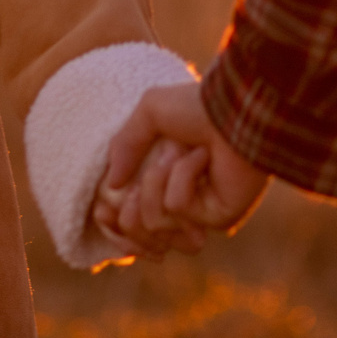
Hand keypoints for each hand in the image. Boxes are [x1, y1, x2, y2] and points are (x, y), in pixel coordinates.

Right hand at [97, 82, 268, 259]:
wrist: (234, 108)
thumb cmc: (196, 106)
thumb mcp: (149, 111)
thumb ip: (123, 145)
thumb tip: (110, 186)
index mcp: (163, 180)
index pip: (127, 223)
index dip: (110, 222)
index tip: (102, 211)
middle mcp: (180, 201)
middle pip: (135, 231)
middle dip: (134, 200)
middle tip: (145, 175)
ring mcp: (199, 214)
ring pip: (152, 223)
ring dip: (157, 181)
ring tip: (181, 154)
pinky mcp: (217, 219)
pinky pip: (177, 208)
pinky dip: (182, 176)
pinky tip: (203, 158)